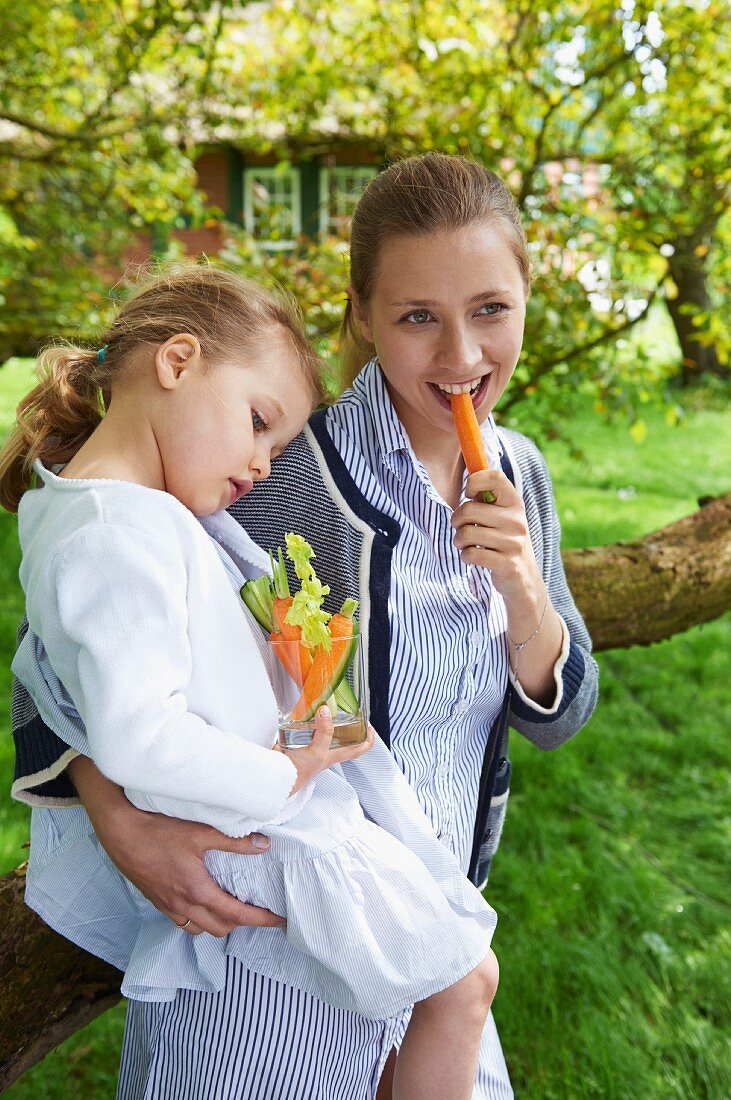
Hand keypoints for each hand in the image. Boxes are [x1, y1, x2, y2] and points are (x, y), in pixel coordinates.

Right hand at [68, 756, 284, 936]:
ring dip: (217, 922)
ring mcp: (166, 905)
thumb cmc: (158, 830)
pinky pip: (181, 920)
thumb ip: (235, 841)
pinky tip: (199, 900)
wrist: (119, 831)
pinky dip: (196, 917)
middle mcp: (183, 905)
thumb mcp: (201, 832)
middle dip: (240, 923)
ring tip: (229, 906)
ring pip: (198, 928)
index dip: (260, 920)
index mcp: (197, 892)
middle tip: (255, 910)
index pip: (237, 915)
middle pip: (219, 928)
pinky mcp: (155, 900)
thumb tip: (264, 845)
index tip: (278, 922)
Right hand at [279, 706, 374, 794]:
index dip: (367, 740)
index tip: (370, 728)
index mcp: (333, 756)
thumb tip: (326, 711)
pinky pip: (303, 731)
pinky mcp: (295, 744)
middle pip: (340, 740)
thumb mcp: (317, 751)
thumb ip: (324, 732)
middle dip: (345, 726)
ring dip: (323, 722)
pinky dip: (304, 723)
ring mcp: (309, 748)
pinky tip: (302, 715)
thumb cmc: (298, 773)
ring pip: (321, 733)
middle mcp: (323, 752)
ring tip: (325, 708)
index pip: (357, 750)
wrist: (276, 777)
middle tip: (346, 712)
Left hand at [451, 468, 542, 602]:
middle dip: (456, 520)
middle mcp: (517, 520)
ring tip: (467, 544)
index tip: (469, 495)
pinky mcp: (507, 564)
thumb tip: (467, 478)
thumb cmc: (504, 541)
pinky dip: (465, 556)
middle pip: (469, 509)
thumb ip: (487, 499)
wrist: (524, 578)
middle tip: (461, 527)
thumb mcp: (503, 516)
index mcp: (515, 503)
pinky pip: (470, 554)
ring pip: (465, 533)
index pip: (494, 477)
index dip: (474, 482)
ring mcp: (513, 543)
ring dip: (459, 541)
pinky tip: (474, 557)